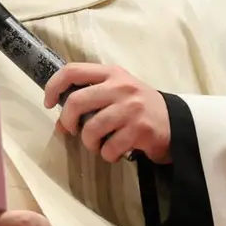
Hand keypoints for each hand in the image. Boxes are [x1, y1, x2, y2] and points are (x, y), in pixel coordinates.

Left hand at [43, 63, 171, 162]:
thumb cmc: (139, 107)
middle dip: (68, 121)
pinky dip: (108, 155)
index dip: (54, 86)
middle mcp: (120, 86)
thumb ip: (90, 101)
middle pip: (76, 102)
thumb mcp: (116, 94)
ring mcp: (131, 108)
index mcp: (111, 73)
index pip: (73, 71)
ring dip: (89, 143)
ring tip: (98, 145)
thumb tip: (60, 123)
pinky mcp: (140, 129)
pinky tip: (116, 151)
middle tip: (72, 130)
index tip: (49, 102)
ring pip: (91, 129)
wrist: (177, 122)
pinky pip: (109, 148)